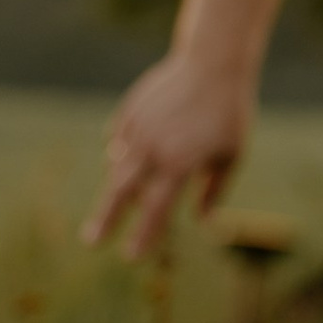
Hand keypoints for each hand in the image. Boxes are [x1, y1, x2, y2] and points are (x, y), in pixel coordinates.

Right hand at [85, 49, 256, 258]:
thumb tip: (202, 221)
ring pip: (118, 167)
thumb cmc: (228, 114)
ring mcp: (137, 129)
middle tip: (91, 242)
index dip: (143, 236)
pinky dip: (122, 155)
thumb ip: (213, 191)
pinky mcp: (129, 112)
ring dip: (119, 187)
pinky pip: (119, 142)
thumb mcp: (232, 157)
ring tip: (121, 200)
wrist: (212, 64)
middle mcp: (153, 149)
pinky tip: (131, 157)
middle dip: (105, 220)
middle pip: (120, 193)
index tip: (131, 258)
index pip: (156, 210)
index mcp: (179, 165)